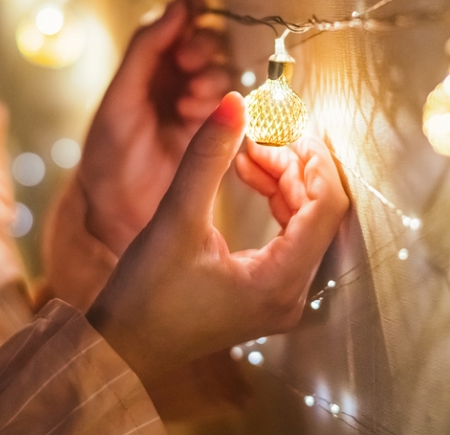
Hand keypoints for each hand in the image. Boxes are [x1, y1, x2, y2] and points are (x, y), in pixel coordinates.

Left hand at [77, 0, 230, 255]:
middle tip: (188, 63)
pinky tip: (196, 113)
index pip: (175, 24)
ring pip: (220, 71)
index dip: (188, 12)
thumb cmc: (110, 157)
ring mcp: (195, 105)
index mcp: (145, 66)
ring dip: (209, 77)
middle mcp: (172, 81)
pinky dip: (219, 101)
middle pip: (205, 43)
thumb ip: (146, 49)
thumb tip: (177, 8)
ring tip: (188, 99)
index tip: (195, 9)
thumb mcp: (121, 97)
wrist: (119, 214)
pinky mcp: (215, 130)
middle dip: (201, 47)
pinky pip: (231, 102)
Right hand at [85, 93, 349, 387]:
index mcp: (279, 282)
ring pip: (306, 220)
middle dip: (295, 164)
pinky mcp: (266, 292)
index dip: (314, 158)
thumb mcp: (175, 218)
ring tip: (249, 149)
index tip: (290, 125)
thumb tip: (235, 103)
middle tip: (261, 131)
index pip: (327, 207)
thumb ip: (207, 157)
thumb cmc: (144, 295)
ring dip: (284, 179)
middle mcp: (291, 294)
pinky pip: (289, 235)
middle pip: (320, 211)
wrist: (122, 347)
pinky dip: (275, 199)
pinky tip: (247, 173)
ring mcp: (281, 296)